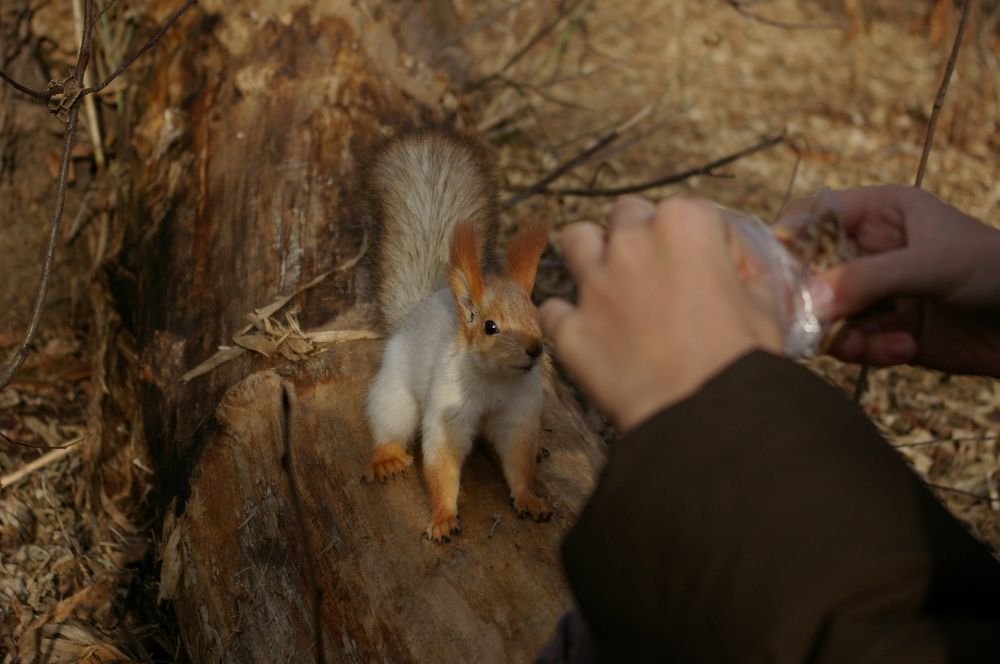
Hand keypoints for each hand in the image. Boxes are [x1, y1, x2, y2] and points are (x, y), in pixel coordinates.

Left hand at [540, 196, 781, 431]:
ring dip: (593, 254)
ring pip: (577, 240)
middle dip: (644, 237)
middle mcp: (632, 243)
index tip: (722, 275)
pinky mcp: (572, 328)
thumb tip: (736, 276)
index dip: (711, 245)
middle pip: (628, 215)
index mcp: (685, 224)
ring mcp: (594, 285)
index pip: (694, 212)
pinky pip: (553, 309)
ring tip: (612, 282)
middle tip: (663, 275)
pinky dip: (568, 318)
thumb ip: (745, 275)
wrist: (705, 419)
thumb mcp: (766, 305)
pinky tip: (587, 332)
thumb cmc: (743, 361)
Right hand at [784, 185, 999, 376]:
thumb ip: (869, 280)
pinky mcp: (885, 331)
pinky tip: (903, 351)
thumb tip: (807, 300)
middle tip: (811, 324)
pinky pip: (850, 342)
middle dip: (811, 300)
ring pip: (825, 313)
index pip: (814, 216)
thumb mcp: (933, 266)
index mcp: (881, 212)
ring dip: (843, 334)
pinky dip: (868, 351)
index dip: (789, 240)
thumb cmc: (998, 272)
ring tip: (868, 347)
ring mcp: (876, 293)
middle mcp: (870, 250)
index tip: (775, 273)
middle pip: (809, 271)